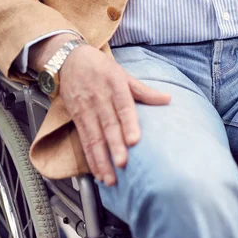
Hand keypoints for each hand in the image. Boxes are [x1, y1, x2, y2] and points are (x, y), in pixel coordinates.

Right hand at [59, 44, 170, 185]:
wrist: (68, 59)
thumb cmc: (99, 67)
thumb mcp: (122, 74)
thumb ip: (143, 90)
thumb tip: (168, 98)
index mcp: (114, 86)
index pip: (123, 107)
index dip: (128, 124)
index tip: (134, 141)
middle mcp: (99, 98)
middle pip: (108, 125)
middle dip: (114, 146)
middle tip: (122, 164)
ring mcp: (86, 109)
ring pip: (93, 137)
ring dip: (101, 159)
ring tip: (109, 178)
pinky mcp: (76, 118)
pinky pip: (83, 140)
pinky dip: (90, 158)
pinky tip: (97, 172)